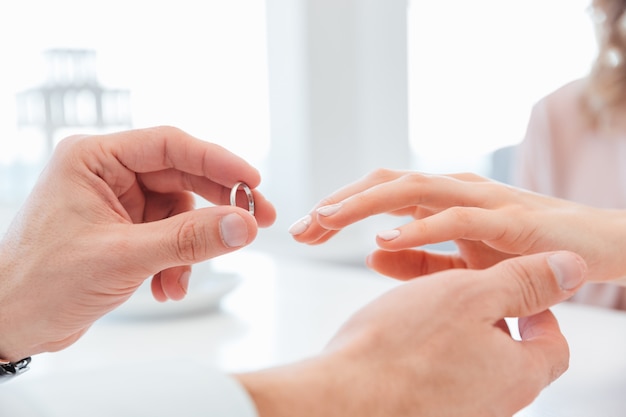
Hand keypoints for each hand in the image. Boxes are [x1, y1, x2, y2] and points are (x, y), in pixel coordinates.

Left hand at [0, 126, 275, 360]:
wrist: (10, 324)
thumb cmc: (40, 283)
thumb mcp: (123, 257)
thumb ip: (189, 239)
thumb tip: (243, 225)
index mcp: (94, 159)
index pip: (170, 145)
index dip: (217, 162)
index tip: (252, 182)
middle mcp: (106, 174)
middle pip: (181, 176)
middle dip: (216, 207)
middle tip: (255, 223)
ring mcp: (116, 202)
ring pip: (179, 212)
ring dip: (190, 248)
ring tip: (181, 279)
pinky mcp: (123, 229)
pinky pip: (169, 236)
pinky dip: (176, 261)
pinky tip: (166, 287)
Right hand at [237, 251, 586, 416]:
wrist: (344, 397)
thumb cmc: (406, 345)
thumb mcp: (472, 295)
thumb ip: (523, 282)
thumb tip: (571, 268)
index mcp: (519, 373)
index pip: (552, 341)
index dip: (535, 305)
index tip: (505, 283)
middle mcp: (496, 401)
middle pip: (510, 350)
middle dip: (486, 312)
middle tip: (455, 287)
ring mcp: (460, 409)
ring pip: (470, 359)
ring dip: (451, 326)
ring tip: (417, 303)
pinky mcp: (427, 409)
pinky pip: (440, 374)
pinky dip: (427, 347)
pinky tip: (397, 330)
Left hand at [289, 169, 624, 282]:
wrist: (597, 248)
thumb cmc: (525, 253)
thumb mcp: (462, 261)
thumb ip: (419, 260)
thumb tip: (372, 255)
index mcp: (440, 201)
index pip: (378, 196)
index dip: (338, 209)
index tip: (303, 232)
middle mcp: (454, 191)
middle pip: (384, 185)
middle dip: (339, 204)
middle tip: (299, 228)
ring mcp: (481, 200)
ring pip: (412, 190)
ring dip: (365, 204)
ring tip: (326, 220)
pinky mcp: (510, 221)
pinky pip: (457, 220)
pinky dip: (418, 228)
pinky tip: (385, 240)